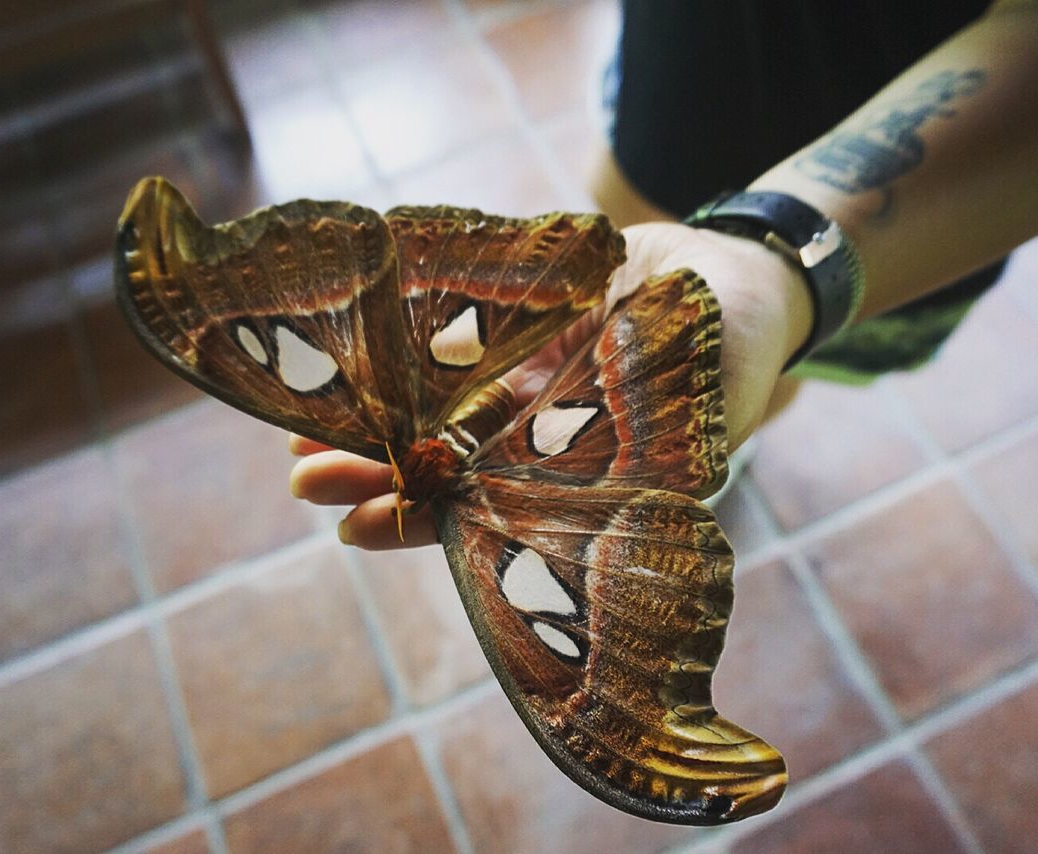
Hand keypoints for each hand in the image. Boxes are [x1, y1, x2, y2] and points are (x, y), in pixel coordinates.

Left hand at [288, 222, 811, 549]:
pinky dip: (402, 354)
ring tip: (302, 433)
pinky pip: (450, 343)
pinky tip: (353, 357)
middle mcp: (541, 440)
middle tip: (305, 480)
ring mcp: (523, 386)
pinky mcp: (515, 330)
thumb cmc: (735, 341)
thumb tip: (618, 485)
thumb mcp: (713, 392)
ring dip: (375, 422)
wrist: (731, 274)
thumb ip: (667, 438)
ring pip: (436, 411)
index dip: (426, 524)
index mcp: (580, 476)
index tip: (357, 530)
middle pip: (447, 467)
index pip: (491, 513)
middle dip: (378, 474)